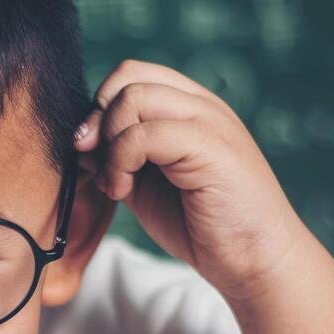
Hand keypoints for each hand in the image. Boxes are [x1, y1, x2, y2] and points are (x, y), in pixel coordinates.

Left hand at [73, 60, 307, 303]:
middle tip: (99, 165)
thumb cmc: (201, 225)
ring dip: (110, 145)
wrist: (254, 259)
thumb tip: (79, 139)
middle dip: (99, 121)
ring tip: (118, 184)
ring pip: (133, 99)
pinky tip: (124, 191)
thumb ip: (116, 156)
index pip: (131, 74)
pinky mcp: (211, 146)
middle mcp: (201, 105)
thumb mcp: (144, 184)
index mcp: (188, 107)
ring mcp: (209, 121)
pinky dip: (120, 163)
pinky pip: (144, 135)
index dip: (101, 108)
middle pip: (128, 77)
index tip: (94, 153)